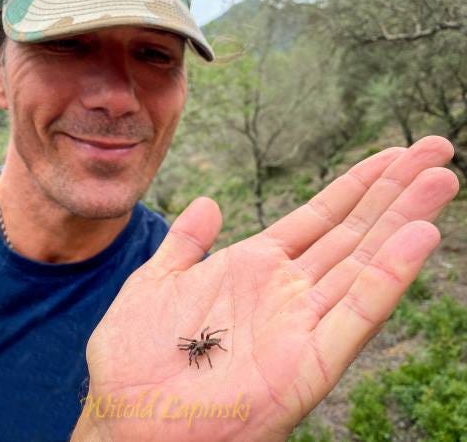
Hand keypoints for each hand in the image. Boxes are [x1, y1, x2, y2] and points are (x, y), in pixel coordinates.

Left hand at [72, 136, 458, 441]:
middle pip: (351, 233)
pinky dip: (388, 278)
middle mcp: (284, 293)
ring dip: (403, 222)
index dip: (356, 185)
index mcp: (252, 269)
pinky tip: (418, 238)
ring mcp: (298, 326)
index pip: (318, 217)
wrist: (125, 412)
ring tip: (441, 180)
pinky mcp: (306, 366)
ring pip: (362, 264)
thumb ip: (186, 242)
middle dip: (393, 192)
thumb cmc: (135, 353)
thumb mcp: (158, 281)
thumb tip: (209, 202)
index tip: (393, 153)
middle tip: (436, 150)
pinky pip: (355, 316)